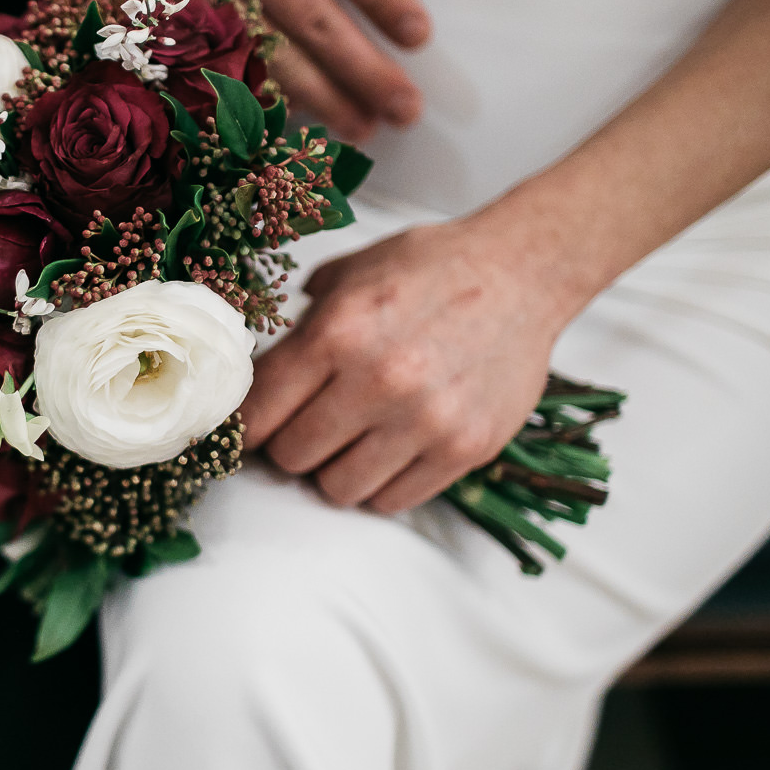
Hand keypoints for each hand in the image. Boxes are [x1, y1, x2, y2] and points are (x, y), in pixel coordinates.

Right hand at [0, 0, 430, 139]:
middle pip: (317, 22)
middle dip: (367, 71)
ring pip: (269, 61)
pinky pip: (207, 78)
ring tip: (360, 132)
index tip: (416, 35)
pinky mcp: (147, 28)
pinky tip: (276, 133)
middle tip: (405, 110)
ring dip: (320, 103)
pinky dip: (245, 110)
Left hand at [239, 209, 591, 513]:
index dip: (246, 424)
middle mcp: (380, 381)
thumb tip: (253, 371)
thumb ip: (299, 324)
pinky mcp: (464, 449)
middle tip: (307, 425)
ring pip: (337, 489)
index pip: (259, 411)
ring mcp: (426, 421)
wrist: (523, 272)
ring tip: (351, 439)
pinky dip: (379, 484)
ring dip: (334, 469)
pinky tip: (387, 450)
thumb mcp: (350, 274)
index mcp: (340, 331)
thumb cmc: (431, 268)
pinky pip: (392, 501)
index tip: (252, 425)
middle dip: (290, 444)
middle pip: (292, 457)